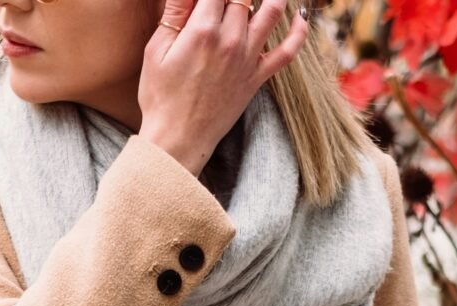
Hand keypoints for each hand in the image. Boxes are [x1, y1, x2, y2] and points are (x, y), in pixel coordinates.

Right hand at [139, 0, 308, 178]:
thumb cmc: (160, 98)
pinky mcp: (257, 77)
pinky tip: (300, 16)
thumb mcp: (156, 50)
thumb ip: (175, 11)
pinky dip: (300, 31)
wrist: (177, 141)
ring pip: (273, 10)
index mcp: (203, 30)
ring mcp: (248, 58)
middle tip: (228, 2)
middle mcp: (231, 39)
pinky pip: (288, 51)